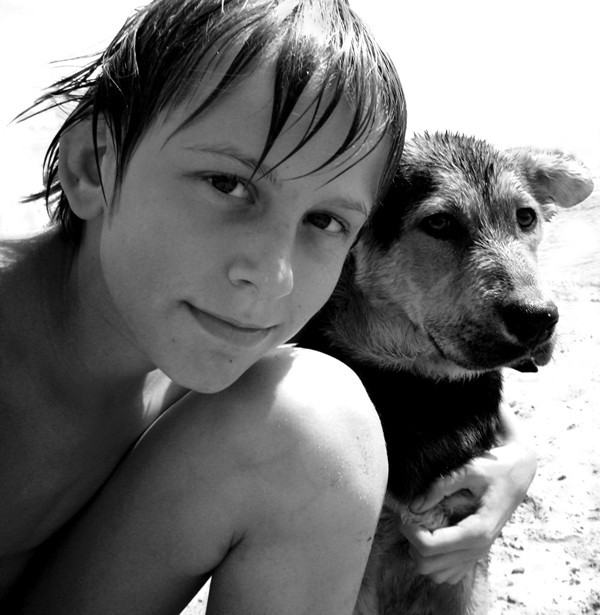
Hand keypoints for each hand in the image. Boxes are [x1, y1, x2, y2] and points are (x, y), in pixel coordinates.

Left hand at [401, 439, 536, 584]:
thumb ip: (440, 486)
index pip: (430, 547)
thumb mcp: (469, 469)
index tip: (405, 514)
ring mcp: (477, 554)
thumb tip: (414, 505)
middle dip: (412, 542)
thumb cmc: (495, 469)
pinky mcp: (475, 554)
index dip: (410, 532)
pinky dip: (433, 560)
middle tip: (410, 519)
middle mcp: (479, 549)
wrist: (518, 473)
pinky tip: (432, 536)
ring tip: (420, 527)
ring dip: (420, 553)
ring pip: (435, 573)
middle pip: (428, 564)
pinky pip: (447, 573)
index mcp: (478, 531)